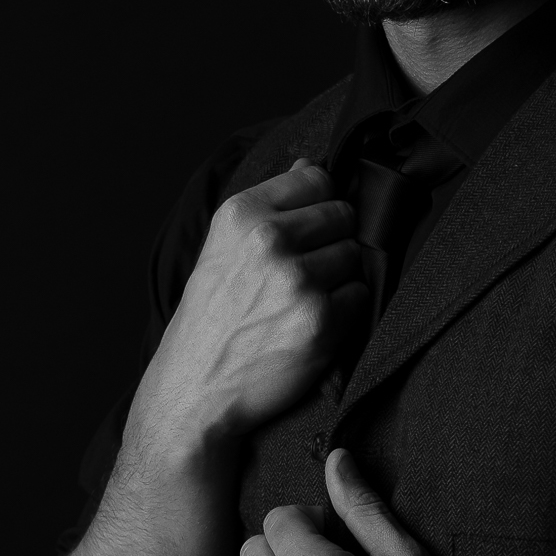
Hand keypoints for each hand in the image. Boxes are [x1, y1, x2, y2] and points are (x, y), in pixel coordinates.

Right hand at [131, 159, 369, 448]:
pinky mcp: (321, 319)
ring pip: (355, 256)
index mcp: (241, 213)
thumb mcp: (222, 248)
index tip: (305, 232)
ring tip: (301, 302)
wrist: (195, 389)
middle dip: (331, 242)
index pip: (317, 179)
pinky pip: (360, 297)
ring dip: (339, 279)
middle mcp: (269, 240)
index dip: (318, 206)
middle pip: (343, 215)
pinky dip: (345, 313)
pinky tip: (311, 325)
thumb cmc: (211, 319)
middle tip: (302, 274)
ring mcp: (297, 279)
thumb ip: (268, 205)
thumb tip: (310, 166)